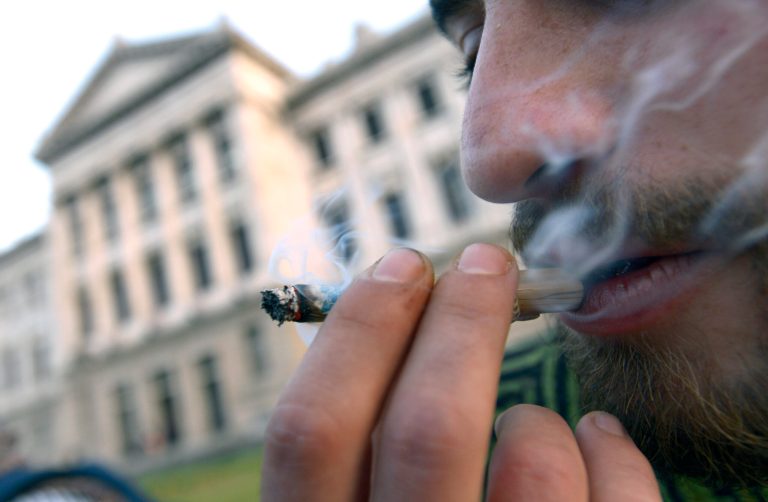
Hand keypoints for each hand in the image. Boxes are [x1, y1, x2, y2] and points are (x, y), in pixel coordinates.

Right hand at [261, 244, 660, 500]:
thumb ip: (344, 467)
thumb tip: (369, 342)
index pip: (310, 434)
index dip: (355, 333)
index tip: (400, 265)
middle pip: (427, 427)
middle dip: (460, 321)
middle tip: (485, 261)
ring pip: (530, 461)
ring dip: (534, 412)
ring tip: (530, 416)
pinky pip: (618, 501)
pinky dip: (615, 454)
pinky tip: (601, 441)